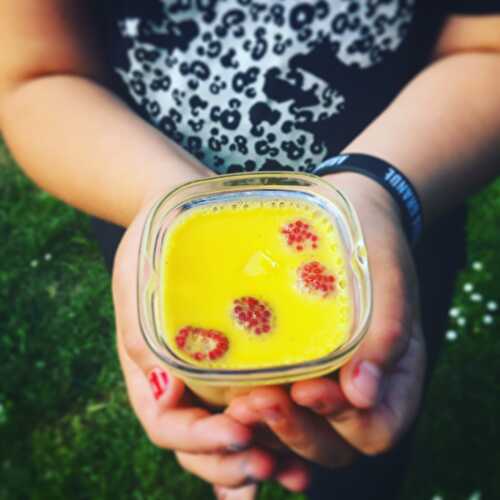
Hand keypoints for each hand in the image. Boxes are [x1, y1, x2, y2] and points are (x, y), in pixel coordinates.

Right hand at [112, 194, 310, 490]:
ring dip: (258, 461)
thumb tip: (165, 401)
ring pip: (229, 436)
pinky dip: (273, 438)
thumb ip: (142, 340)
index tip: (239, 434)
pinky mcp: (241, 363)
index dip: (200, 440)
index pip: (167, 425)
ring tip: (293, 473)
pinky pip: (255, 409)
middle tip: (268, 465)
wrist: (183, 215)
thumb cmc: (155, 244)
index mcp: (151, 371)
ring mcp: (211, 377)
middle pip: (199, 444)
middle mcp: (181, 383)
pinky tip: (298, 456)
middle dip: (231, 462)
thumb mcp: (137, 284)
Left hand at [226, 173, 426, 465]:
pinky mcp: (296, 368)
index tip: (306, 390)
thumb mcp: (387, 273)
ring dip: (269, 431)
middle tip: (256, 403)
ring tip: (238, 404)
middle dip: (295, 432)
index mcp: (396, 373)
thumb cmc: (371, 239)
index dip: (341, 421)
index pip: (377, 428)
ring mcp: (327, 381)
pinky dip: (258, 415)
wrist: (346, 215)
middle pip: (335, 445)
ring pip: (303, 435)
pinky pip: (280, 408)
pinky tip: (231, 397)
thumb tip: (364, 393)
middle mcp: (361, 388)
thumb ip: (387, 329)